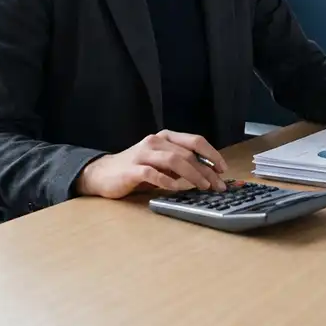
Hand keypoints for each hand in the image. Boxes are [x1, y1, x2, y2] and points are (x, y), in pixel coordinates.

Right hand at [75, 130, 228, 198]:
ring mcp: (143, 154)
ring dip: (192, 174)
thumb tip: (208, 174)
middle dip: (206, 169)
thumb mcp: (161, 162)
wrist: (103, 174)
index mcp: (165, 137)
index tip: (223, 169)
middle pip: (187, 153)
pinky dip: (166, 181)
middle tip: (218, 184)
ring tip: (203, 187)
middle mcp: (155, 142)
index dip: (212, 154)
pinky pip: (152, 173)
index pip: (195, 141)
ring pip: (173, 160)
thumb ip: (180, 164)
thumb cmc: (136, 169)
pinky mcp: (131, 169)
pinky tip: (175, 188)